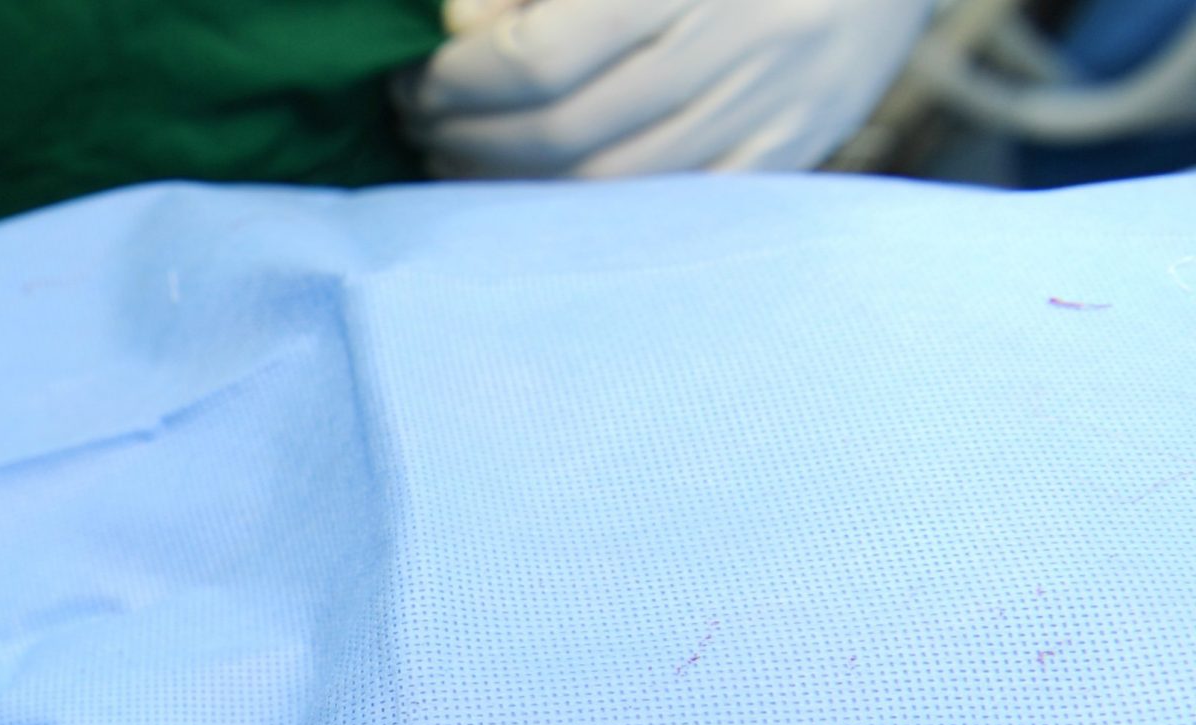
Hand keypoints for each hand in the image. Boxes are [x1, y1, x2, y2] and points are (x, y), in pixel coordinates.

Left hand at [398, 0, 932, 177]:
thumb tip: (456, 28)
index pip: (540, 56)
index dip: (458, 81)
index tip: (415, 80)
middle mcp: (739, 39)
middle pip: (564, 132)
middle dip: (469, 141)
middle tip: (423, 128)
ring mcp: (773, 102)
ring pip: (610, 186)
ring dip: (512, 190)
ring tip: (462, 162)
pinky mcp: (796, 144)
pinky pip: (674, 207)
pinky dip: (592, 211)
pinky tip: (541, 193)